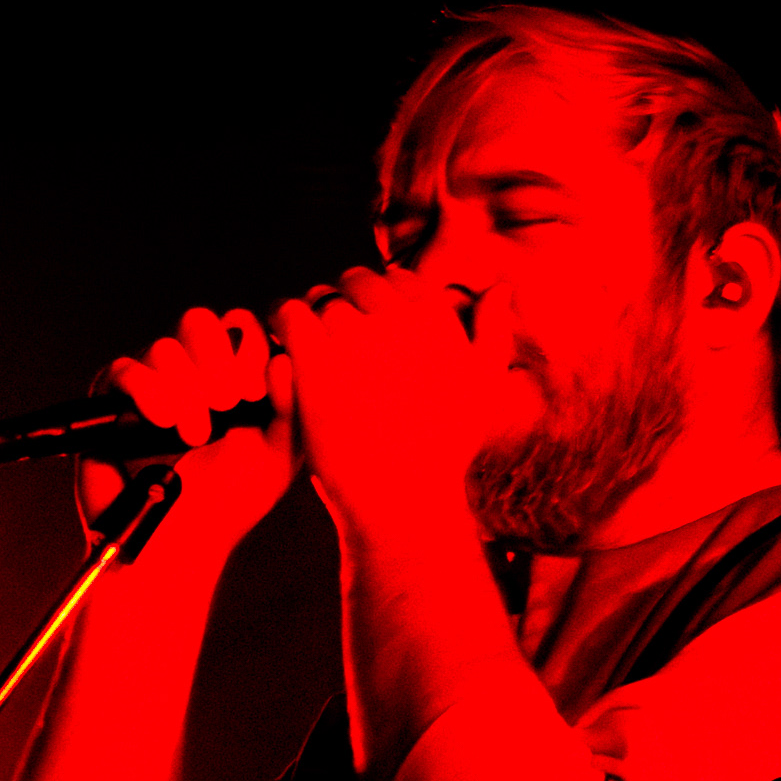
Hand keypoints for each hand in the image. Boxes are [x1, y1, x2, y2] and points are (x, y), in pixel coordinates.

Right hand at [77, 306, 296, 553]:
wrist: (179, 544)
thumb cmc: (229, 504)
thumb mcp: (278, 458)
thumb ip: (290, 408)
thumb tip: (283, 357)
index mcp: (232, 375)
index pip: (241, 326)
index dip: (249, 348)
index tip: (254, 393)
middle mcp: (189, 371)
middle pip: (199, 321)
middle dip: (217, 358)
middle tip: (228, 402)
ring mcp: (149, 383)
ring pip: (164, 347)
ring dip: (186, 389)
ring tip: (195, 435)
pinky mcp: (110, 402)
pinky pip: (125, 371)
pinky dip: (148, 392)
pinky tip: (164, 423)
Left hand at [272, 268, 518, 558]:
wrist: (402, 500)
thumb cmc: (443, 453)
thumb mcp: (482, 390)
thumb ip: (492, 334)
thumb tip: (500, 287)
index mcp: (435, 315)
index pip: (393, 280)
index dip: (376, 303)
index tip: (367, 334)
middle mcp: (397, 315)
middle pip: (354, 283)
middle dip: (341, 304)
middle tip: (329, 339)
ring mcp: (354, 334)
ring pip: (318, 298)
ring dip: (310, 317)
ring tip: (305, 348)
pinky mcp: (315, 358)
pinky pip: (289, 315)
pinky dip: (281, 324)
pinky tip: (282, 350)